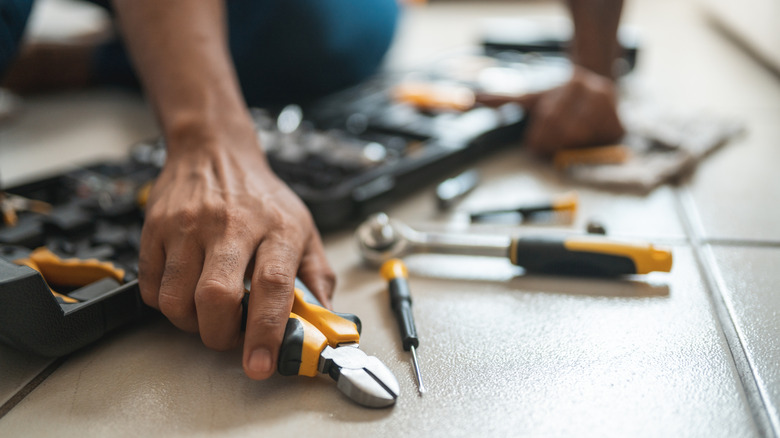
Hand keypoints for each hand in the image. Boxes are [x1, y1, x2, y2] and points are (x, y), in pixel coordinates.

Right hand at [138, 120, 335, 380]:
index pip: (273, 285)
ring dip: (191, 324)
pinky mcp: (155, 228)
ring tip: (208, 315)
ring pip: (176, 299)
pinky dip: (166, 305)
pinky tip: (185, 292)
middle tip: (231, 339)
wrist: (214, 150)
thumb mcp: (304, 228)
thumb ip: (317, 276)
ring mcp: (188, 225)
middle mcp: (231, 224)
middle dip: (220, 335)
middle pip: (216, 297)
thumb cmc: (262, 196)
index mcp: (277, 227)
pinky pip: (151, 288)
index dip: (268, 332)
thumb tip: (323, 322)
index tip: (262, 364)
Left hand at [477, 67, 624, 155]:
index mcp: (570, 83)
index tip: (534, 145)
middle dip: (551, 144)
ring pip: (578, 141)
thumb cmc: (557, 98)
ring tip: (568, 139)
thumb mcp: (530, 97)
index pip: (549, 120)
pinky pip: (596, 149)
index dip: (539, 138)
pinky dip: (587, 151)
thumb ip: (500, 100)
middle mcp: (591, 90)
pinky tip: (585, 139)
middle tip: (549, 147)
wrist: (597, 86)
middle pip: (563, 131)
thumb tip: (468, 98)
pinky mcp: (619, 124)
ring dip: (568, 147)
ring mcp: (608, 105)